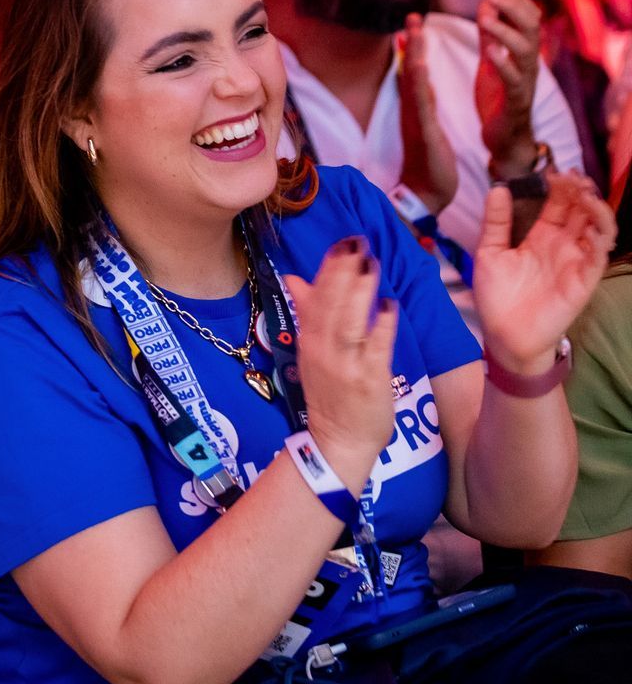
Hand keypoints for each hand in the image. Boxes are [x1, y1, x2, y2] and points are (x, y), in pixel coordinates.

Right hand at [282, 238, 399, 489]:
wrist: (338, 441)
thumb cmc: (330, 392)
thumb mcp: (312, 349)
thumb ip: (309, 311)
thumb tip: (295, 278)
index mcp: (309, 340)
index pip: (315, 298)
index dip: (327, 270)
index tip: (341, 242)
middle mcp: (323, 350)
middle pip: (329, 306)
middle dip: (341, 273)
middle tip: (355, 242)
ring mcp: (344, 366)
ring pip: (348, 323)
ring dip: (358, 292)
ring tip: (369, 263)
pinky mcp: (368, 381)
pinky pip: (375, 349)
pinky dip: (381, 327)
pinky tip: (389, 305)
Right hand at [397, 16, 457, 216]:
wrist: (427, 194)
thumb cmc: (430, 163)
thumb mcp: (427, 128)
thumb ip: (423, 105)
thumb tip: (420, 84)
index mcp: (417, 109)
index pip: (414, 72)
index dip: (414, 47)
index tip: (414, 23)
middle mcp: (413, 111)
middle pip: (410, 70)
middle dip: (412, 43)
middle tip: (413, 16)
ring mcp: (416, 121)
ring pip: (414, 82)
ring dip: (414, 55)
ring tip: (415, 31)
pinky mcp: (424, 133)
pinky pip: (422, 104)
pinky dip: (419, 84)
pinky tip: (420, 66)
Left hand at [472, 171, 614, 372]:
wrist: (504, 334)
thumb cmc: (497, 296)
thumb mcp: (489, 252)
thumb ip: (495, 222)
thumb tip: (498, 188)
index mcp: (542, 236)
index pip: (559, 204)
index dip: (561, 187)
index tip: (556, 172)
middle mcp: (563, 245)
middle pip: (582, 211)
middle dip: (581, 192)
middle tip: (573, 177)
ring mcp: (576, 261)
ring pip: (599, 228)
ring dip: (597, 209)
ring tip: (586, 195)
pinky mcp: (583, 280)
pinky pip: (599, 256)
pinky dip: (600, 238)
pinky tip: (591, 225)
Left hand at [474, 0, 543, 175]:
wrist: (504, 138)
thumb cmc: (498, 97)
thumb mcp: (491, 61)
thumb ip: (490, 35)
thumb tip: (488, 3)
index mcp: (524, 54)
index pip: (529, 19)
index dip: (517, 1)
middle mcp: (529, 65)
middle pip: (532, 29)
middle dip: (515, 9)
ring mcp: (525, 83)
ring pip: (526, 52)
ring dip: (506, 32)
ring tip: (486, 20)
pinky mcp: (515, 102)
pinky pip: (514, 80)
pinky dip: (503, 64)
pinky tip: (490, 52)